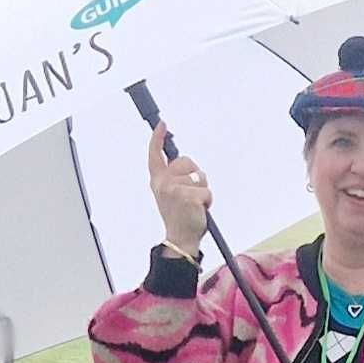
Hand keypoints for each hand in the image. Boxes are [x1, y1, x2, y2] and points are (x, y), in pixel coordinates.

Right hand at [147, 121, 211, 254]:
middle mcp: (162, 183)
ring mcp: (174, 189)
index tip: (162, 124)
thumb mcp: (171, 194)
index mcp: (157, 181)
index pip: (155, 155)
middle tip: (191, 195)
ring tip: (194, 205)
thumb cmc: (180, 216)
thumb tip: (185, 164)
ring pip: (199, 176)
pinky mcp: (188, 196)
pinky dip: (208, 200)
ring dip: (203, 190)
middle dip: (195, 174)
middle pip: (186, 161)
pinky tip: (199, 210)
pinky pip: (207, 190)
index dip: (157, 138)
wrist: (181, 238)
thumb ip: (174, 178)